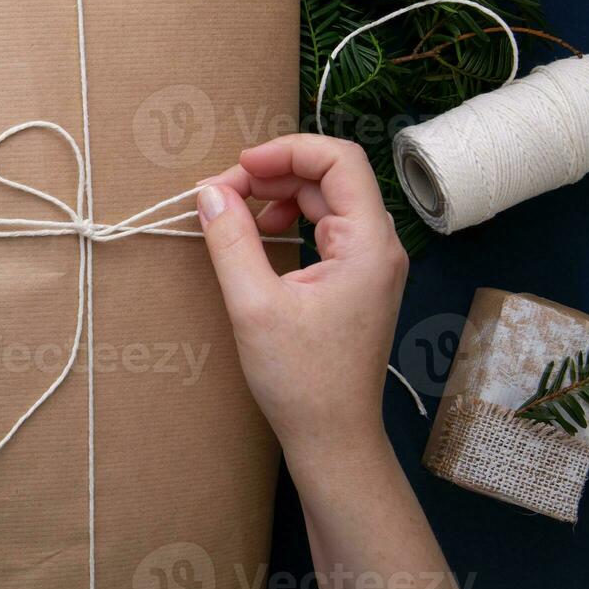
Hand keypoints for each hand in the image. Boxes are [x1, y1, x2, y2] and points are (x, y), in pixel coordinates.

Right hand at [196, 134, 407, 468]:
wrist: (333, 437)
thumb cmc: (302, 379)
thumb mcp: (254, 305)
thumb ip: (231, 240)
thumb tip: (209, 192)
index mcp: (368, 244)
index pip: (339, 160)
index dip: (287, 151)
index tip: (239, 167)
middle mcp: (379, 246)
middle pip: (331, 177)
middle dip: (275, 173)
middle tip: (224, 193)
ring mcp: (371, 264)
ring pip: (327, 201)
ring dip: (280, 196)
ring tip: (237, 214)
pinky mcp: (357, 281)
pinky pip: (326, 229)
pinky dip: (290, 221)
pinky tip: (260, 237)